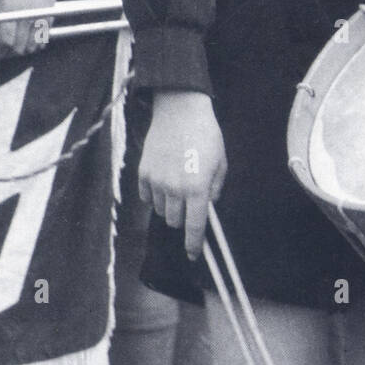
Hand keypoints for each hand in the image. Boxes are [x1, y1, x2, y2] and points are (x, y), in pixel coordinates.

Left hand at [0, 0, 62, 54]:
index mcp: (9, 9)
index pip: (5, 42)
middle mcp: (26, 14)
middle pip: (18, 48)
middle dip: (9, 52)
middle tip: (2, 50)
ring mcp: (40, 16)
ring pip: (31, 47)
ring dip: (22, 49)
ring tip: (14, 45)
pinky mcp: (49, 16)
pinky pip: (42, 39)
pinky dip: (34, 43)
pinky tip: (26, 38)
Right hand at [139, 91, 226, 258]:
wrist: (180, 110)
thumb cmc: (206, 135)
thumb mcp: (221, 162)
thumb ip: (215, 188)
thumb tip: (207, 204)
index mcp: (197, 188)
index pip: (194, 227)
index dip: (193, 245)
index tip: (193, 255)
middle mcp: (175, 189)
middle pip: (175, 221)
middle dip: (183, 218)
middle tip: (189, 203)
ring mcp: (157, 181)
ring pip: (161, 211)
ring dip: (170, 206)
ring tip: (177, 186)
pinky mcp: (143, 173)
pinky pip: (147, 197)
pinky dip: (156, 196)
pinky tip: (163, 182)